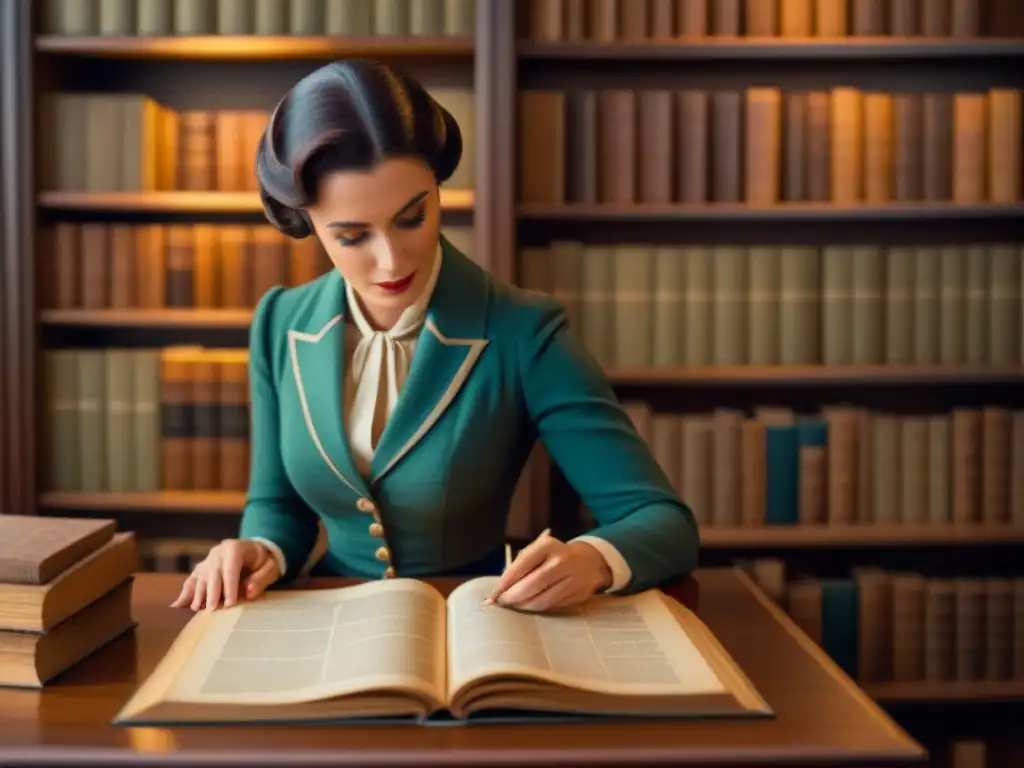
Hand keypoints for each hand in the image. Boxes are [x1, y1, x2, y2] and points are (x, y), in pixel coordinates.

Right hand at [171, 539, 279, 611]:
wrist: (256, 551)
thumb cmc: (264, 561)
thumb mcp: (271, 567)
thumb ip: (261, 578)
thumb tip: (248, 591)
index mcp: (235, 548)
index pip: (230, 568)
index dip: (229, 587)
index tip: (230, 604)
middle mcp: (218, 552)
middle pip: (212, 573)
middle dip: (211, 592)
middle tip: (212, 610)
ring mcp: (208, 560)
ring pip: (200, 577)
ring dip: (198, 594)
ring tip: (197, 609)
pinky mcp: (202, 569)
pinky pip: (192, 580)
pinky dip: (186, 592)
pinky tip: (178, 605)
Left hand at [486, 534, 612, 612]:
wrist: (590, 561)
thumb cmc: (554, 556)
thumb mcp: (538, 551)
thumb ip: (520, 566)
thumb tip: (499, 589)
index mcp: (547, 546)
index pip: (521, 566)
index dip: (505, 583)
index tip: (493, 595)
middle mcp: (561, 561)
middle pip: (532, 585)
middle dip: (513, 597)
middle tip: (503, 603)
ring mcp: (572, 579)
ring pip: (542, 600)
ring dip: (524, 606)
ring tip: (515, 605)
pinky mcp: (578, 595)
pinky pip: (553, 606)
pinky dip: (538, 608)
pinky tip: (530, 606)